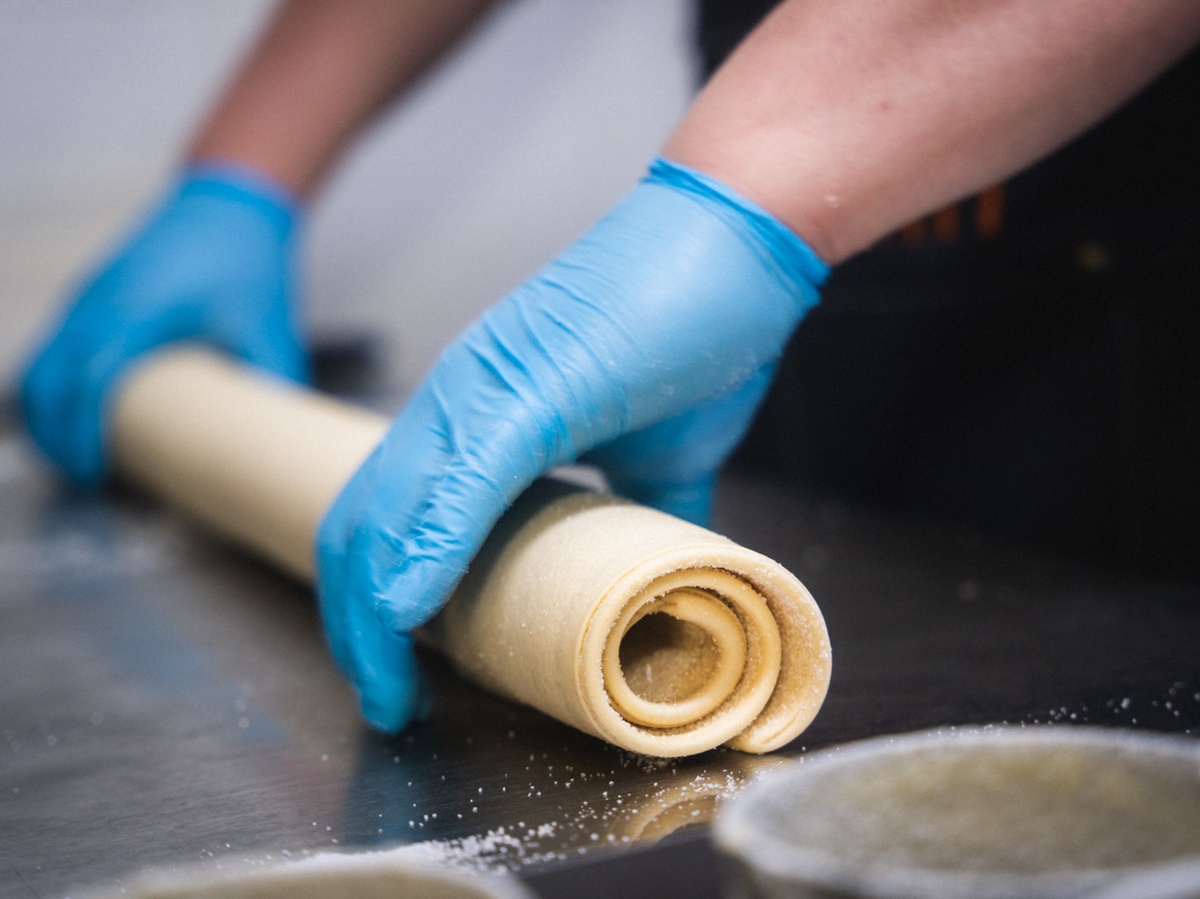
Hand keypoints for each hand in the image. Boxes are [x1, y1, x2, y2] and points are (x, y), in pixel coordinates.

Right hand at [20, 164, 305, 485]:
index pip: (89, 380)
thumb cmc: (248, 259)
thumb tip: (280, 439)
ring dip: (47, 413)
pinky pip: (52, 347)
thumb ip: (274, 383)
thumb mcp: (271, 327)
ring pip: (40, 365)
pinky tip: (76, 415)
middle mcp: (100, 301)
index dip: (84, 432)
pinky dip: (52, 386)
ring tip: (78, 458)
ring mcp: (88, 295)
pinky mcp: (89, 295)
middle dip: (56, 435)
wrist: (232, 199)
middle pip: (47, 380)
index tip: (95, 473)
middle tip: (86, 480)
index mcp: (139, 310)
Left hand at [316, 157, 827, 730]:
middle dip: (357, 631)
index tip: (401, 674)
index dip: (377, 607)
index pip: (389, 523)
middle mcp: (457, 402)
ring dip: (373, 617)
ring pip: (382, 517)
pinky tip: (411, 615)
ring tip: (390, 691)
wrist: (738, 239)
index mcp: (479, 419)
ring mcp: (481, 392)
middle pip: (359, 530)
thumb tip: (658, 577)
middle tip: (385, 701)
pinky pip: (452, 486)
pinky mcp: (526, 390)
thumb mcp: (662, 454)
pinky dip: (422, 558)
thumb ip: (645, 518)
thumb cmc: (695, 327)